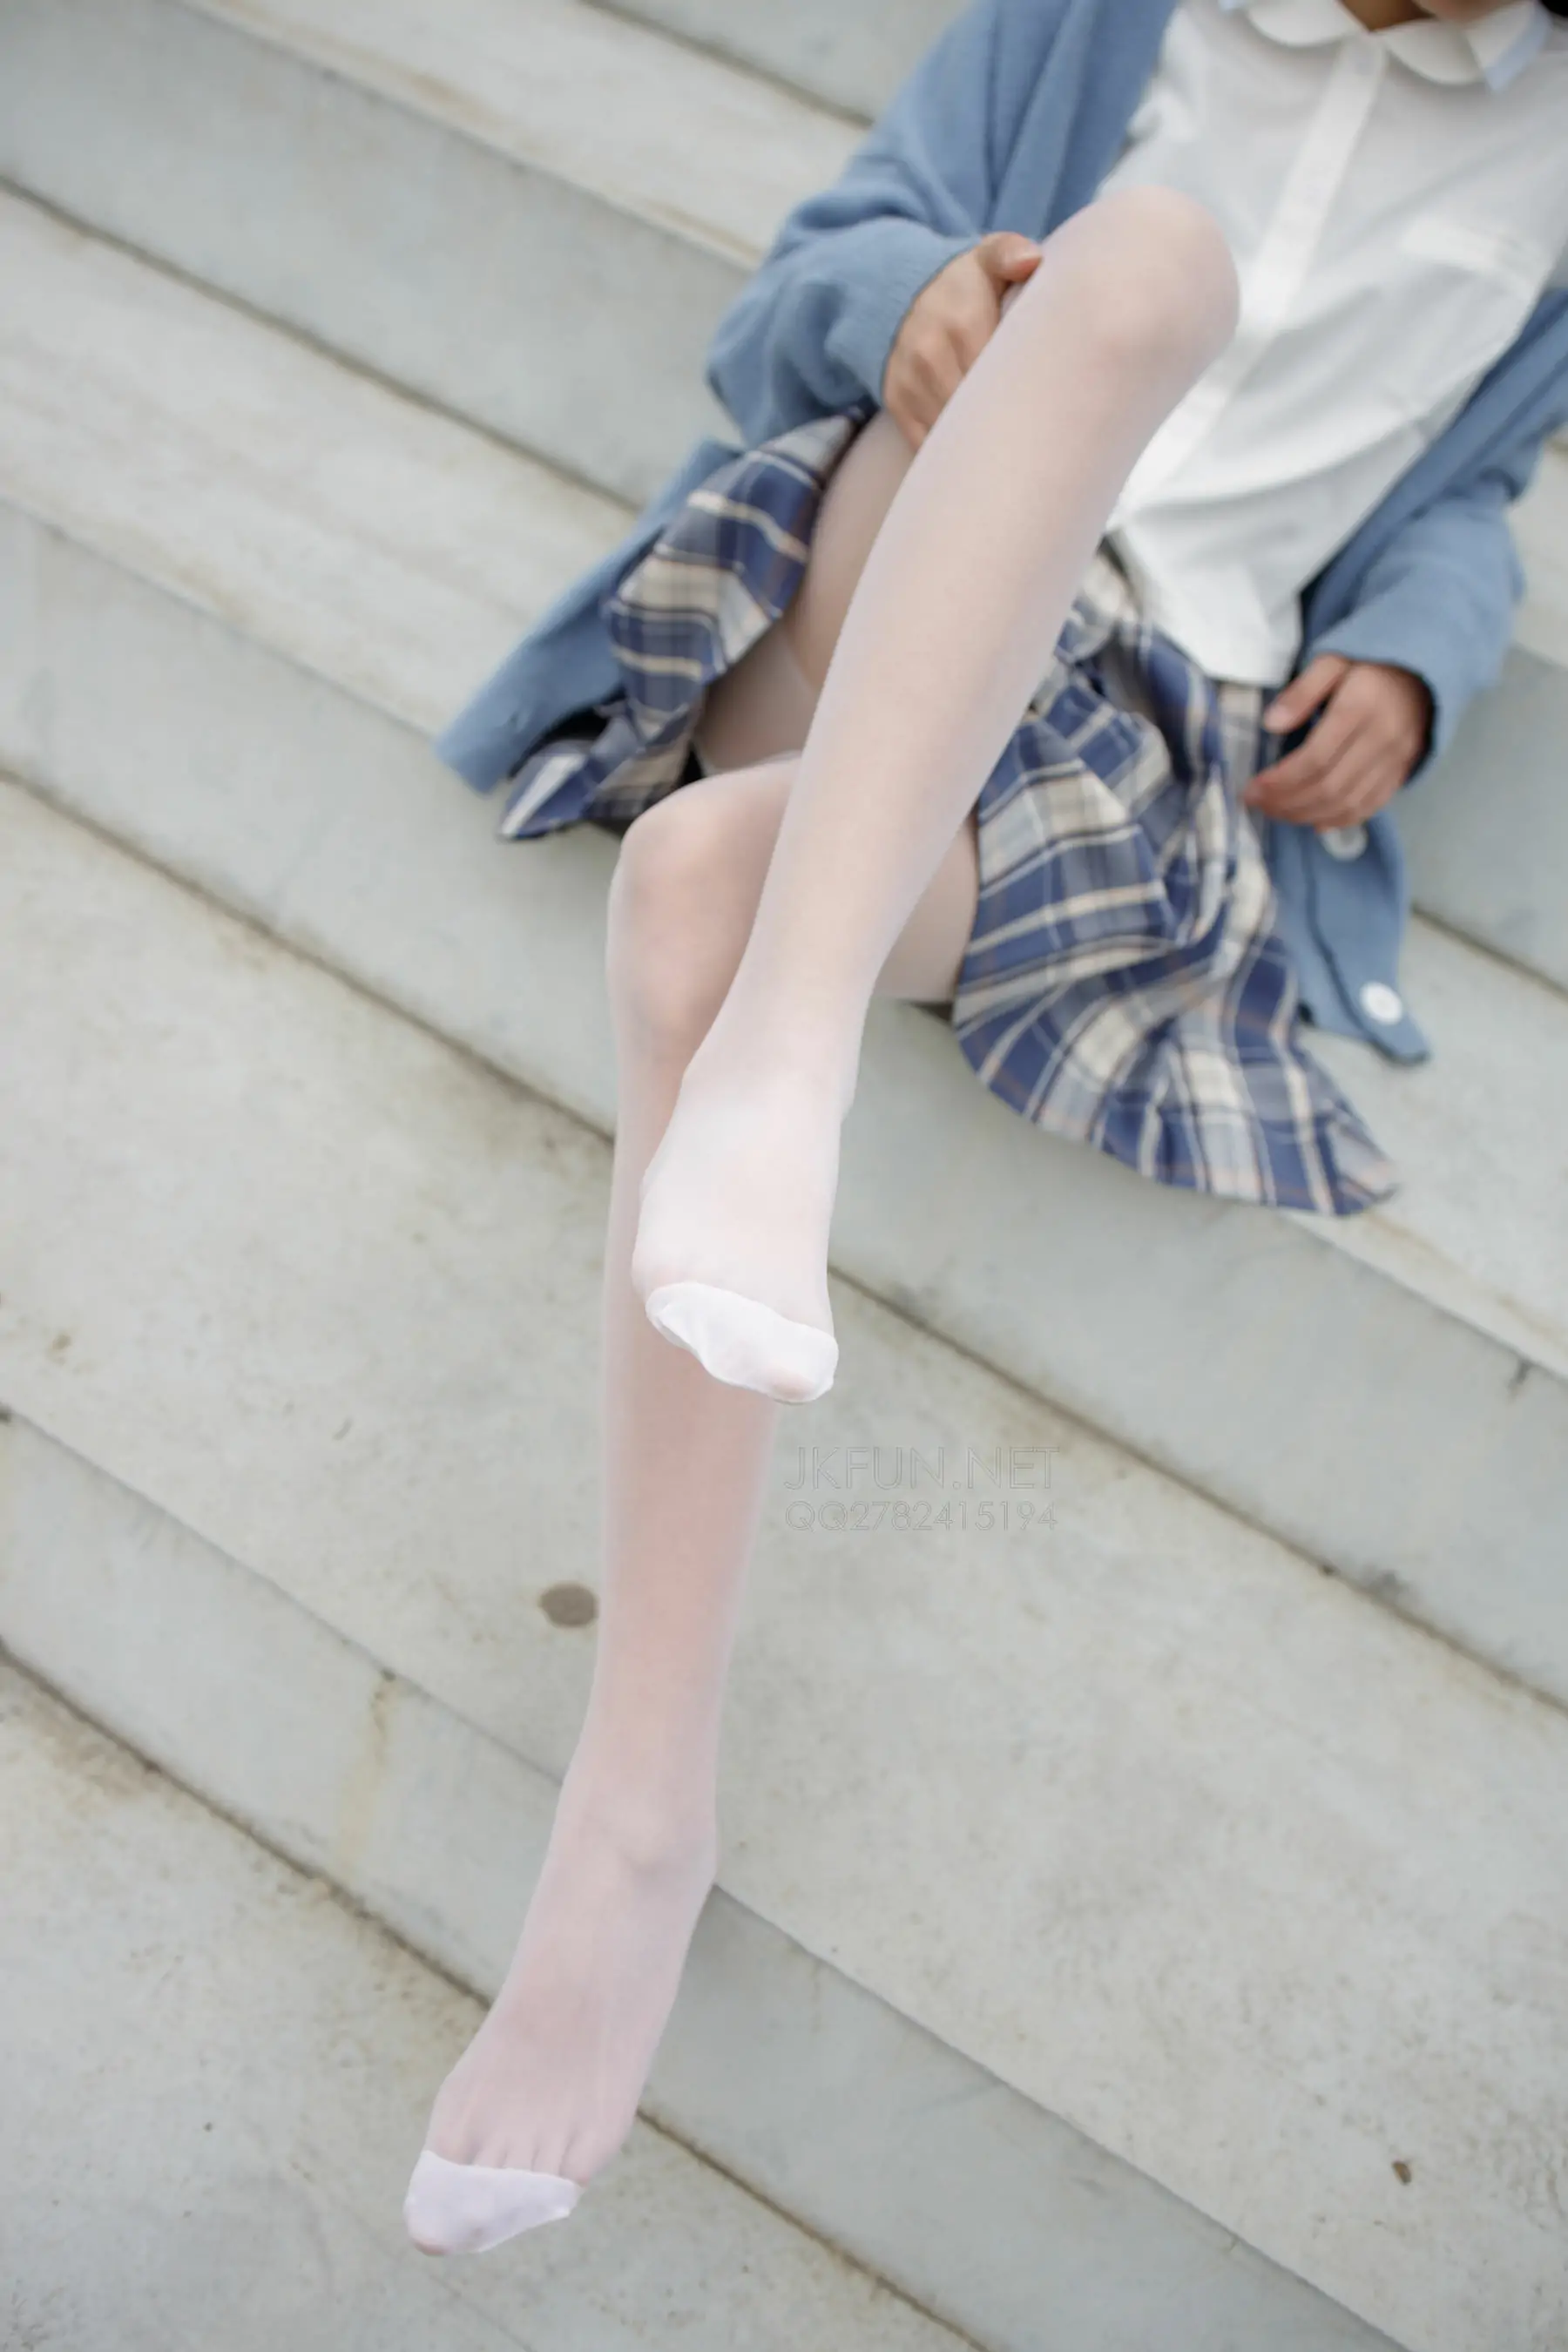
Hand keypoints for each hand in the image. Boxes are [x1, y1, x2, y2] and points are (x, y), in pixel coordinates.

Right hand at [883, 230, 1043, 451]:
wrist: (905, 293)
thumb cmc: (965, 284)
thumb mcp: (987, 257)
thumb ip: (1009, 253)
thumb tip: (1030, 260)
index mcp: (962, 324)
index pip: (1000, 378)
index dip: (1023, 397)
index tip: (1044, 408)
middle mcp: (929, 355)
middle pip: (976, 409)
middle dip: (1003, 424)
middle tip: (1030, 435)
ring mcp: (909, 382)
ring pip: (950, 431)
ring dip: (978, 443)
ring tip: (1006, 447)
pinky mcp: (896, 402)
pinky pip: (924, 442)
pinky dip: (950, 452)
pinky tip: (975, 453)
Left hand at [1242, 655, 1433, 829]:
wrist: (1423, 673)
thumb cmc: (1369, 666)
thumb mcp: (1332, 661)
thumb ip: (1302, 691)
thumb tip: (1271, 724)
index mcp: (1362, 706)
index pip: (1315, 759)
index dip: (1280, 781)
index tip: (1252, 788)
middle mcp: (1383, 738)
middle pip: (1329, 787)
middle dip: (1287, 802)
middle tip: (1258, 804)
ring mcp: (1396, 760)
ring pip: (1348, 803)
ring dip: (1307, 815)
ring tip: (1277, 812)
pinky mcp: (1402, 773)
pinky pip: (1369, 807)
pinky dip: (1338, 820)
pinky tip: (1312, 820)